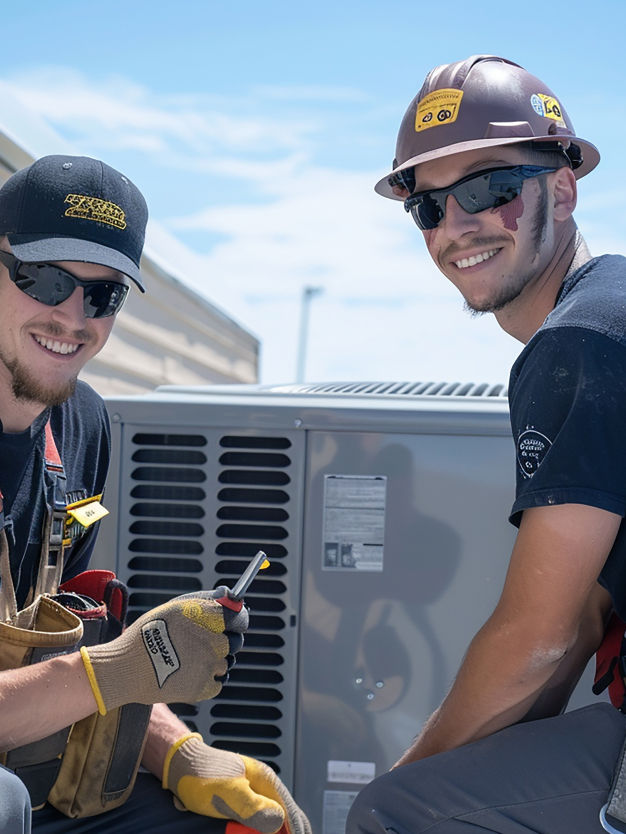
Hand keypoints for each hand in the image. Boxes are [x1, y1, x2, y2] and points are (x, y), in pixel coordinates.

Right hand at [80, 588, 247, 713]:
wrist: (125, 668)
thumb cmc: (146, 635)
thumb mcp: (173, 609)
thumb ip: (203, 603)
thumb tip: (228, 596)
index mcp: (204, 617)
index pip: (238, 617)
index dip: (236, 620)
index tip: (232, 623)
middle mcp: (211, 640)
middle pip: (235, 642)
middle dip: (224, 642)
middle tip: (203, 645)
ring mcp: (208, 665)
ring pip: (225, 663)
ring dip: (214, 662)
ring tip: (190, 661)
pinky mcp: (203, 688)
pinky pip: (218, 683)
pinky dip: (208, 681)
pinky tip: (190, 674)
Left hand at [163, 733, 310, 833]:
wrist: (180, 765)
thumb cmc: (202, 776)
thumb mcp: (228, 793)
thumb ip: (253, 807)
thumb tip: (280, 822)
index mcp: (266, 781)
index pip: (290, 813)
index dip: (296, 831)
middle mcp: (263, 787)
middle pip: (285, 817)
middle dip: (289, 831)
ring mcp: (252, 794)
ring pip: (272, 820)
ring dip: (275, 831)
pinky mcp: (240, 802)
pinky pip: (256, 820)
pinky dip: (261, 830)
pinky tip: (258, 833)